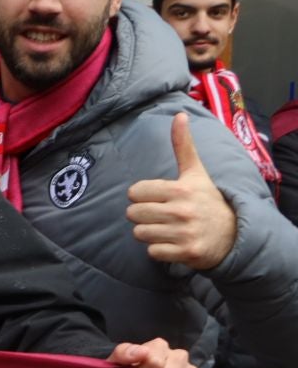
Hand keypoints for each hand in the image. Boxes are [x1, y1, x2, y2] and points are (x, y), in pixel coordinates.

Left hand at [125, 112, 237, 269]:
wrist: (233, 233)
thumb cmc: (207, 199)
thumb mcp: (196, 172)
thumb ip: (183, 146)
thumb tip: (179, 114)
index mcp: (180, 189)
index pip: (134, 192)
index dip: (141, 196)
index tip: (156, 198)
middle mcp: (182, 210)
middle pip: (133, 214)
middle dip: (142, 215)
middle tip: (160, 215)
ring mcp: (184, 233)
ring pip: (140, 234)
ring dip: (149, 233)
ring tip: (166, 228)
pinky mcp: (186, 252)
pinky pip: (152, 253)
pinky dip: (159, 250)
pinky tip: (173, 242)